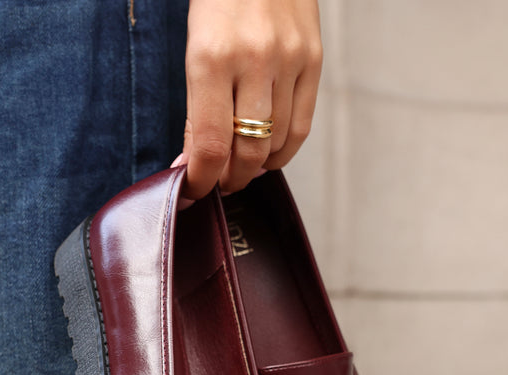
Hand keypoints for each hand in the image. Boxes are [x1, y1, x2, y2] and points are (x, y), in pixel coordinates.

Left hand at [179, 0, 321, 198]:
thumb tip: (193, 164)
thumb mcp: (194, 48)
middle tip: (218, 183)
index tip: (194, 192)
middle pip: (247, 153)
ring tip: (240, 167)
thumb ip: (196, 111)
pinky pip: (301, 128)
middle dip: (229, 180)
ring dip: (255, 168)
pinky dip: (282, 152)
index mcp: (212, 57)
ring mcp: (290, 60)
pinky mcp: (314, 60)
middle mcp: (255, 60)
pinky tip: (267, 155)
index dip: (202, 180)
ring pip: (276, 145)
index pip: (211, 145)